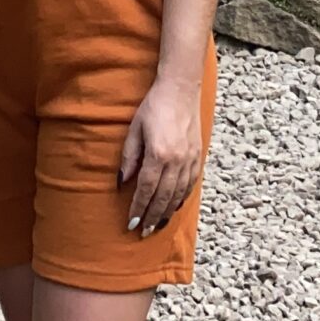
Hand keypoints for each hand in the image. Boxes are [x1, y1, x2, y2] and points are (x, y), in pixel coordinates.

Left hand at [119, 77, 202, 237]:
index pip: (146, 189)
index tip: (131, 223)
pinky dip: (181, 199)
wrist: (181, 89)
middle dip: (152, 217)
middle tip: (143, 232)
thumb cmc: (154, 106)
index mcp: (159, 154)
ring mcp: (190, 160)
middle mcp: (177, 161)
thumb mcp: (135, 129)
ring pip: (178, 195)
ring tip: (156, 226)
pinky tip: (174, 207)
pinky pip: (190, 185)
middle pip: (163, 197)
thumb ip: (129, 158)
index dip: (138, 208)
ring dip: (167, 213)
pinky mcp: (197, 156)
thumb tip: (121, 183)